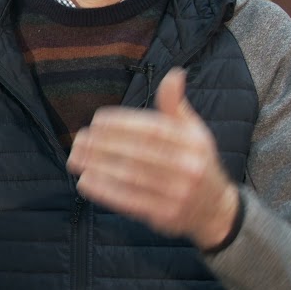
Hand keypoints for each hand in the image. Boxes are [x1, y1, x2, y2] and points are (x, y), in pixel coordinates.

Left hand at [67, 68, 238, 249]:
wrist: (215, 210)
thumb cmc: (195, 162)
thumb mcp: (193, 132)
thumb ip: (175, 105)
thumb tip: (175, 74)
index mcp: (194, 142)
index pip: (154, 129)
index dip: (123, 123)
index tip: (96, 120)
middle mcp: (189, 167)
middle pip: (139, 152)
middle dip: (104, 145)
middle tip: (78, 139)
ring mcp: (179, 193)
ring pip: (131, 176)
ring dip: (98, 167)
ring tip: (75, 158)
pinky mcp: (167, 215)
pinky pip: (131, 201)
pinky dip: (106, 191)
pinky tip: (85, 181)